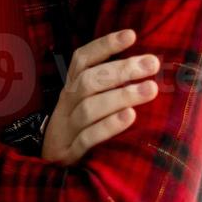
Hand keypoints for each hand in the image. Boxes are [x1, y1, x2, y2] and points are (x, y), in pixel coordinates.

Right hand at [41, 29, 158, 164]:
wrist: (50, 166)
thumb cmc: (79, 129)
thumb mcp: (85, 104)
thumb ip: (106, 86)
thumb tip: (146, 66)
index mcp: (70, 89)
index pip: (82, 60)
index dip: (104, 46)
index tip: (131, 35)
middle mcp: (66, 105)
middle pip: (88, 81)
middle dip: (121, 70)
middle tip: (151, 63)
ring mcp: (66, 129)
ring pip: (89, 107)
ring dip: (120, 95)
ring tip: (150, 89)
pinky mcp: (71, 153)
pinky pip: (88, 138)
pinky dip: (108, 126)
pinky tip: (130, 117)